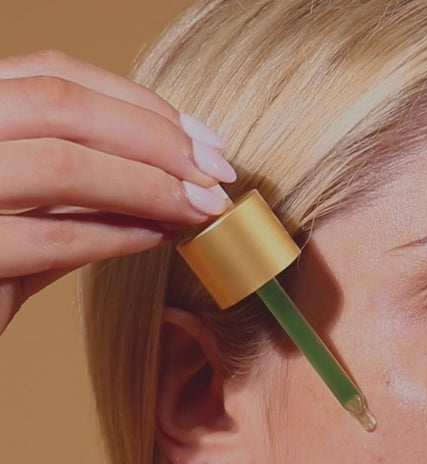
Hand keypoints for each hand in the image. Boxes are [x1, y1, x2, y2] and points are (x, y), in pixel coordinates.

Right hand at [0, 50, 236, 333]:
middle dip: (158, 141)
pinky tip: (160, 238)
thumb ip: (76, 188)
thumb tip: (166, 177)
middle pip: (63, 107)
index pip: (54, 75)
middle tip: (217, 176)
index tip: (203, 139)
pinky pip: (53, 237)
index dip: (139, 104)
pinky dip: (118, 235)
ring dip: (150, 187)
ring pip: (62, 164)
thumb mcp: (22, 209)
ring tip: (200, 208)